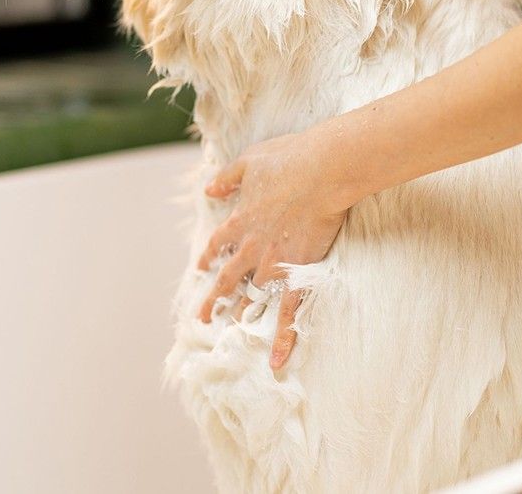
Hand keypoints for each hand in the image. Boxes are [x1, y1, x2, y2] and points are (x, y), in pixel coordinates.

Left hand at [196, 132, 349, 370]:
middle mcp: (251, 246)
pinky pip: (288, 313)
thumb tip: (209, 188)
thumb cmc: (288, 159)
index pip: (218, 244)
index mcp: (240, 220)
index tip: (201, 268)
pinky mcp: (297, 273)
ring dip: (244, 314)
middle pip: (227, 279)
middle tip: (204, 317)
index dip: (208, 257)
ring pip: (253, 296)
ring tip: (235, 333)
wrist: (321, 170)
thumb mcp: (249, 161)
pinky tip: (277, 361)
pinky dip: (282, 338)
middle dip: (214, 299)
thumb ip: (227, 177)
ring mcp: (273, 263)